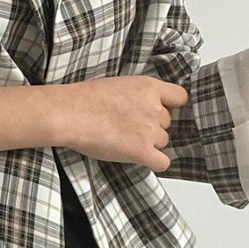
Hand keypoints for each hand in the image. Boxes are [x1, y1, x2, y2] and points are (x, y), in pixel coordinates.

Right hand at [55, 75, 189, 171]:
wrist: (69, 114)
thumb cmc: (84, 99)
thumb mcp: (118, 84)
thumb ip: (137, 95)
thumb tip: (139, 106)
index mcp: (149, 87)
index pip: (180, 97)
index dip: (169, 106)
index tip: (158, 110)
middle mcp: (154, 108)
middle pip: (167, 123)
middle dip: (152, 126)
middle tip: (128, 127)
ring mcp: (150, 131)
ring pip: (163, 142)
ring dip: (148, 143)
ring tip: (124, 141)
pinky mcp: (142, 151)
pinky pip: (162, 162)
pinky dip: (154, 162)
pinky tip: (139, 158)